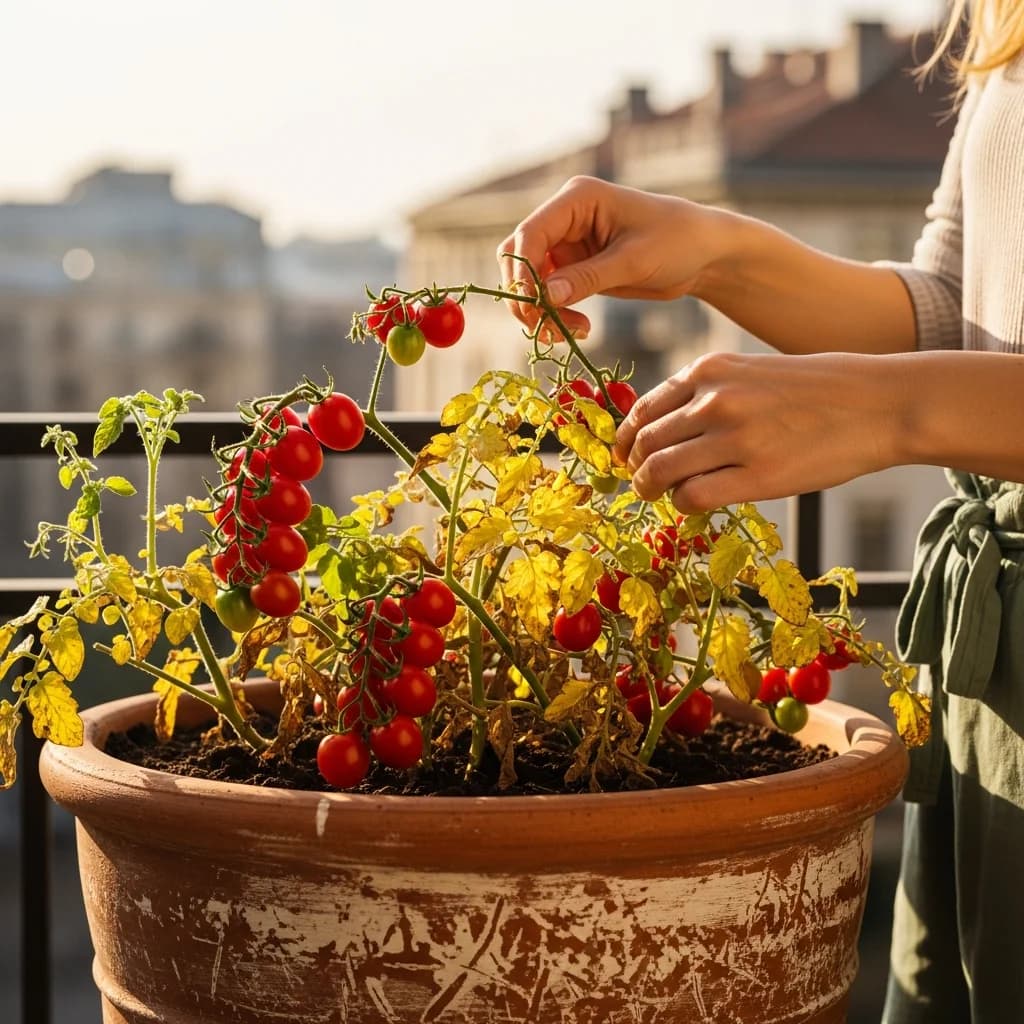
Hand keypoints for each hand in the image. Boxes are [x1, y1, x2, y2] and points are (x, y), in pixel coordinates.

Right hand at [496, 176, 719, 340]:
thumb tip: (545, 297)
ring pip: (529, 281)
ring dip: (541, 311)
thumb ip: (588, 277)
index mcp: (577, 199)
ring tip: (573, 333)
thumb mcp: (634, 261)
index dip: (523, 272)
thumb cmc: (676, 242)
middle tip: (547, 328)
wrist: (701, 255)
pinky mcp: (574, 268)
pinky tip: (580, 329)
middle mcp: (565, 218)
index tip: (533, 306)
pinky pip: (548, 295)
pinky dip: (555, 315)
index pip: (530, 233)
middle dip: (527, 295)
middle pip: (519, 258)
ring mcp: (567, 244)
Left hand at [614, 351, 898, 511]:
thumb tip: (664, 429)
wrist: (879, 403)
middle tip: (641, 483)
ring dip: (652, 488)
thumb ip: (708, 393)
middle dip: (636, 467)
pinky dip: (683, 504)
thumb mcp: (753, 371)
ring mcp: (734, 438)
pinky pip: (693, 497)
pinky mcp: (757, 476)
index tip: (626, 455)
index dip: (627, 438)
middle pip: (647, 442)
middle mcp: (715, 400)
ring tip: (660, 496)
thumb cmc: (818, 389)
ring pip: (661, 471)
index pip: (644, 409)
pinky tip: (694, 503)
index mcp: (710, 370)